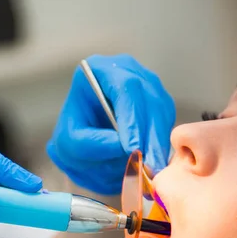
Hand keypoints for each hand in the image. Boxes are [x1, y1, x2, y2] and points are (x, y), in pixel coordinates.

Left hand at [47, 54, 174, 194]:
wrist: (80, 138)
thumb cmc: (72, 135)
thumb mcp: (69, 141)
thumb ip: (91, 144)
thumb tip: (126, 148)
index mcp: (99, 70)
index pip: (126, 87)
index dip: (133, 118)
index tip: (133, 147)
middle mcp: (128, 70)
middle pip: (150, 99)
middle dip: (150, 135)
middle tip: (149, 164)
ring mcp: (146, 84)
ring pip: (162, 111)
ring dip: (158, 141)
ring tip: (152, 167)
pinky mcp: (158, 103)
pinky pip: (166, 122)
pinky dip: (161, 143)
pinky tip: (154, 161)